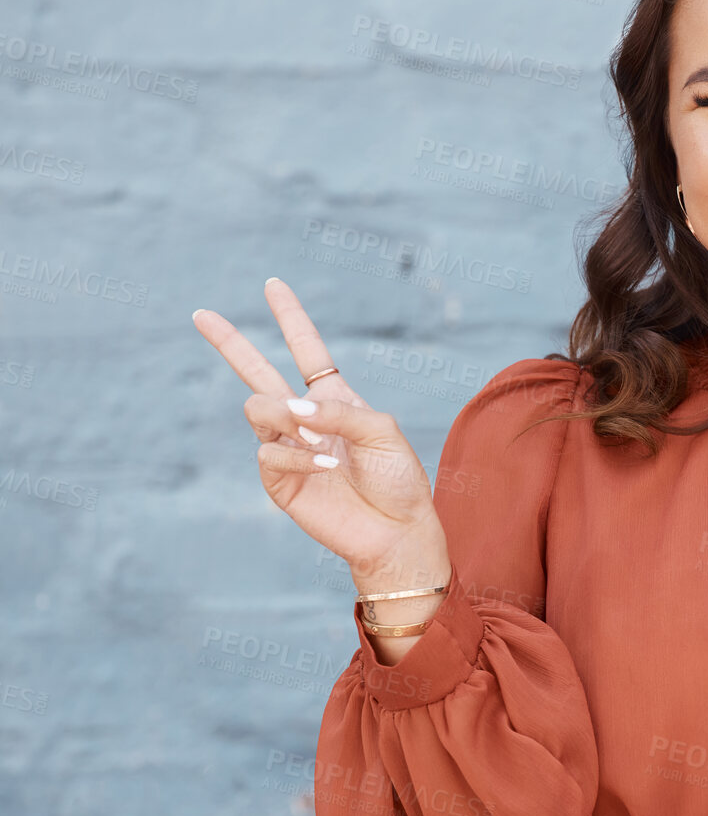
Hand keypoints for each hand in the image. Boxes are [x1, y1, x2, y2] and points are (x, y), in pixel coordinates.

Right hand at [192, 277, 449, 592]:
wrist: (396, 530)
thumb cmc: (398, 480)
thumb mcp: (383, 432)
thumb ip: (339, 412)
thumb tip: (289, 408)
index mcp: (335, 400)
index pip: (308, 351)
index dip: (291, 318)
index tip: (273, 285)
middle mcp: (306, 420)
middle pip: (258, 372)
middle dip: (230, 342)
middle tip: (200, 314)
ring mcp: (288, 449)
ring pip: (258, 409)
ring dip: (284, 416)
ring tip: (315, 439)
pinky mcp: (278, 481)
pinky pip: (267, 453)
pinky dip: (296, 457)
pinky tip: (326, 469)